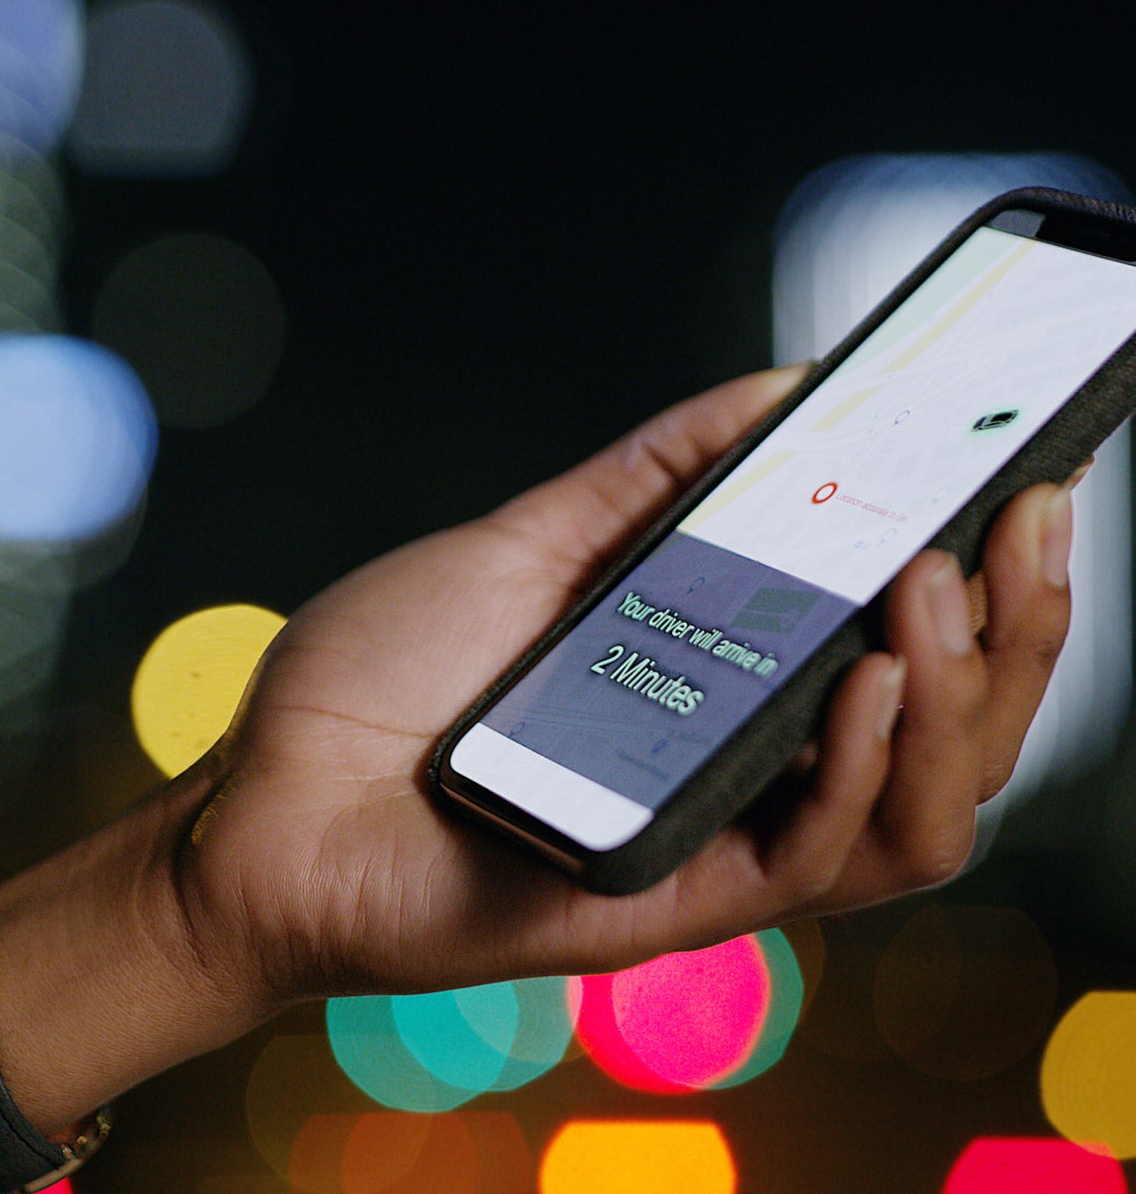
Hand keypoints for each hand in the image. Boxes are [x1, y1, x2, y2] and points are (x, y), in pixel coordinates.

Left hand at [172, 365, 1077, 1006]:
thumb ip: (648, 483)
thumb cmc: (375, 683)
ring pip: (921, 806)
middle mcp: (739, 767)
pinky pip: (818, 857)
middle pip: (946, 726)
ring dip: (962, 695)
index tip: (1026, 469)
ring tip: (938, 582)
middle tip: (1028, 512)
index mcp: (717, 686)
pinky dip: (866, 770)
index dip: (987, 574)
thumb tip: (779, 386)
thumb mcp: (520, 547)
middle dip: (1016, 623)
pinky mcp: (675, 902)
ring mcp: (715, 839)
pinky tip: (867, 678)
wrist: (260, 801)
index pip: (900, 646)